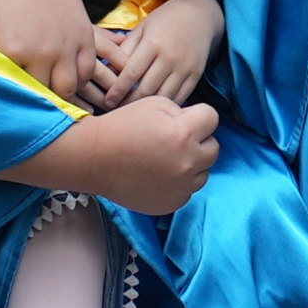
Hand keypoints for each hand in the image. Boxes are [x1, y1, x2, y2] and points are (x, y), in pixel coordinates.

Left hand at [0, 0, 100, 103]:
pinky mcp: (85, 39)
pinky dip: (78, 80)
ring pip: (68, 90)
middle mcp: (43, 53)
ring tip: (48, 91)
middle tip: (28, 95)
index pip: (14, 90)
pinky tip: (65, 77)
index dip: (11, 94)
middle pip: (42, 95)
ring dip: (58, 94)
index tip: (8, 95)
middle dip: (35, 97)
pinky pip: (86, 73)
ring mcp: (67, 47)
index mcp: (13, 49)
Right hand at [63, 97, 223, 214]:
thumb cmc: (122, 126)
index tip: (184, 119)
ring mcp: (181, 187)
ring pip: (203, 172)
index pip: (212, 118)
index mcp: (184, 134)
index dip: (198, 115)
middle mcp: (188, 162)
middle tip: (174, 139)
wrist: (94, 159)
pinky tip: (158, 174)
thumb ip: (184, 112)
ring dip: (191, 164)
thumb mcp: (155, 104)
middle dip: (198, 141)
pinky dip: (178, 183)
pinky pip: (188, 190)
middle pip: (213, 148)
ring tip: (165, 158)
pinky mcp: (172, 203)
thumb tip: (197, 123)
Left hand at [94, 0, 216, 107]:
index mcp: (153, 43)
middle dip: (129, 102)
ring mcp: (185, 67)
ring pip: (163, 96)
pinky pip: (180, 96)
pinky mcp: (196, 74)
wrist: (200, 14)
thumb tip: (107, 70)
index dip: (118, 90)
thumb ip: (125, 49)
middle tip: (118, 109)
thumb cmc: (165, 20)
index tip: (108, 100)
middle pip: (146, 89)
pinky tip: (155, 106)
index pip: (131, 73)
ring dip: (147, 106)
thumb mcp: (142, 28)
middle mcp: (170, 57)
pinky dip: (166, 104)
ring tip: (134, 110)